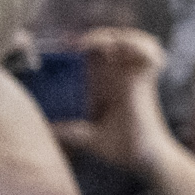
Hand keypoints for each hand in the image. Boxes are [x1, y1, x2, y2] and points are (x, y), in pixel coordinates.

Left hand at [54, 27, 175, 173]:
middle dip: (97, 36)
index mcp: (107, 87)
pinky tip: (120, 49)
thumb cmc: (122, 150)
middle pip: (115, 41)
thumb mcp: (87, 139)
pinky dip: (140, 46)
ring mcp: (135, 77)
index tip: (65, 46)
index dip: (83, 45)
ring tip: (101, 44)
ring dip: (119, 37)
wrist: (146, 158)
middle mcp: (122, 78)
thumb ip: (69, 132)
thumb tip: (44, 132)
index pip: (97, 55)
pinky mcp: (147, 80)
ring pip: (135, 41)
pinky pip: (151, 55)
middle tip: (77, 44)